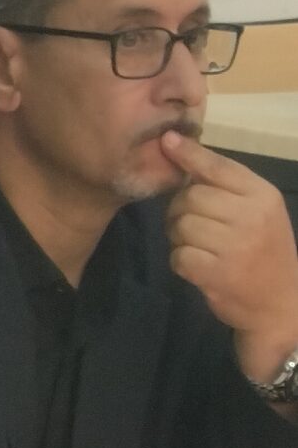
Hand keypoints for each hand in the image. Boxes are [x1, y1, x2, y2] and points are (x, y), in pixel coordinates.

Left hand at [163, 132, 297, 378]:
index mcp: (264, 196)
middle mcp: (252, 217)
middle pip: (190, 197)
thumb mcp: (258, 211)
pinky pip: (178, 255)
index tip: (166, 141)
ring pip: (181, 225)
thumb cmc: (264, 251)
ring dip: (179, 236)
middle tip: (190, 224)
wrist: (280, 305)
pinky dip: (181, 261)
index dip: (188, 154)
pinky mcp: (217, 274)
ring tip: (197, 246)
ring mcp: (236, 246)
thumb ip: (226, 185)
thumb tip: (178, 148)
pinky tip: (198, 266)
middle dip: (180, 209)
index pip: (218, 167)